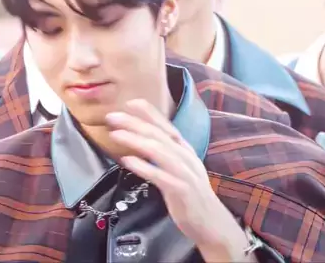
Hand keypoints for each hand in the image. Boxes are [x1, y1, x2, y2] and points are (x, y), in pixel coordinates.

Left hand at [106, 100, 252, 261]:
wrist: (212, 223)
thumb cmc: (190, 194)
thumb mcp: (180, 168)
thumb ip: (165, 153)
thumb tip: (142, 140)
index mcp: (184, 149)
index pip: (166, 125)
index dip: (149, 112)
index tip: (130, 102)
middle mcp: (186, 156)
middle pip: (158, 135)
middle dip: (134, 123)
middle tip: (113, 117)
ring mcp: (185, 172)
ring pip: (158, 151)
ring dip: (135, 140)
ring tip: (116, 134)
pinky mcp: (182, 191)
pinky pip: (160, 176)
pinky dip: (143, 167)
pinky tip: (127, 160)